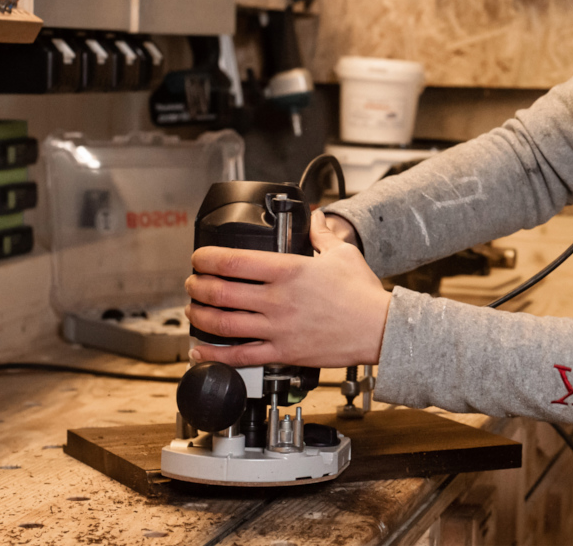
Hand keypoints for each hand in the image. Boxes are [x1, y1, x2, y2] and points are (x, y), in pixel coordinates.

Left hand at [185, 209, 390, 367]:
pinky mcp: (282, 353)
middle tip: (193, 282)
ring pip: (223, 324)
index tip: (199, 258)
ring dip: (200, 316)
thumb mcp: (342, 253)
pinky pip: (240, 356)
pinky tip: (202, 350)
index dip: (206, 258)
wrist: (379, 328)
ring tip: (194, 310)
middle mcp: (278, 299)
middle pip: (220, 291)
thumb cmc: (362, 293)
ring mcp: (277, 328)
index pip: (233, 261)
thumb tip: (314, 216)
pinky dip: (215, 354)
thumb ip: (321, 234)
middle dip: (198, 286)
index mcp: (289, 270)